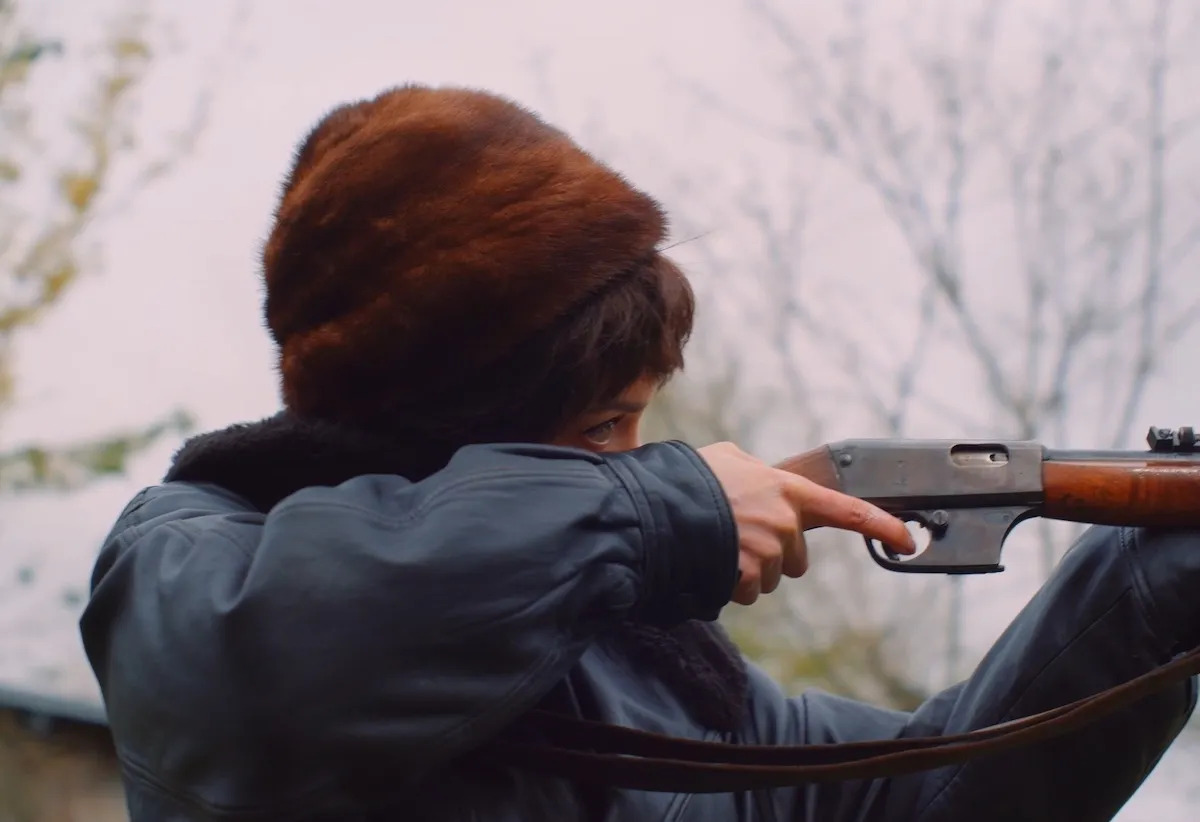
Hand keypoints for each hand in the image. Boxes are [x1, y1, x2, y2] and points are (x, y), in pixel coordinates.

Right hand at [697, 442, 915, 605]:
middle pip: (796, 559)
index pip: (850, 511)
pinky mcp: (750, 575)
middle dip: (773, 555)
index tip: (907, 542)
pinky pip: (748, 592)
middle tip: (738, 537)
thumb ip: (756, 471)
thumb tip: (758, 476)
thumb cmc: (691, 479)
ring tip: (718, 546)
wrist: (660, 506)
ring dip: (749, 570)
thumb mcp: (730, 459)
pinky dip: (731, 584)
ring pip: (770, 578)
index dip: (883, 527)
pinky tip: (711, 563)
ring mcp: (769, 550)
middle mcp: (787, 522)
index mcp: (790, 491)